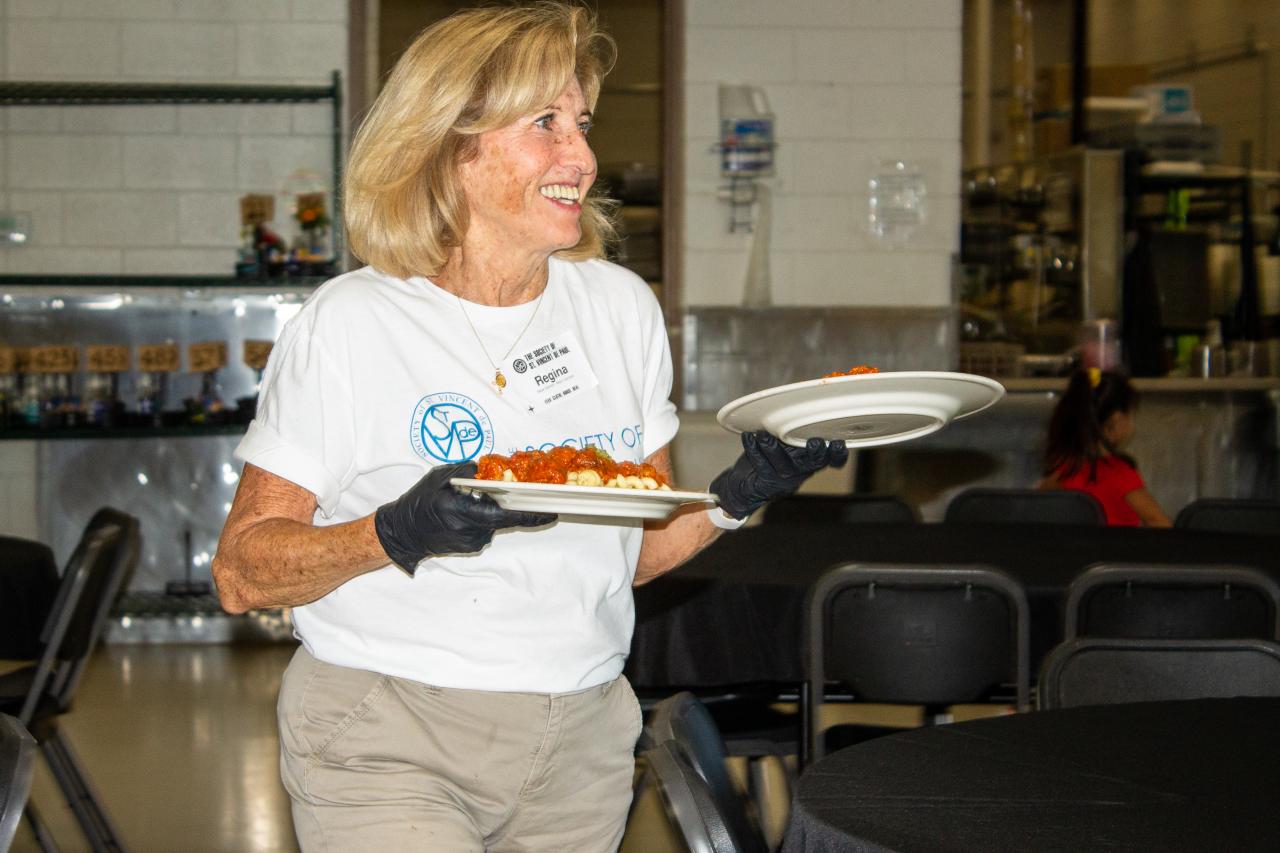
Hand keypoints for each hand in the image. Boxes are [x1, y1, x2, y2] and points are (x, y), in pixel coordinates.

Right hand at [374, 462, 555, 573]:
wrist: (404, 532)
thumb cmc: (419, 502)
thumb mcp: (439, 477)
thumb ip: (467, 472)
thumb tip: (491, 469)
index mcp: (462, 510)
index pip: (505, 515)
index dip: (531, 515)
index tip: (551, 513)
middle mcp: (469, 530)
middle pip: (503, 519)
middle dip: (512, 506)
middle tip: (523, 496)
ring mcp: (471, 542)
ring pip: (495, 523)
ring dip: (491, 511)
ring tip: (469, 503)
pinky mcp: (471, 547)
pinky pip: (486, 529)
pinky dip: (482, 519)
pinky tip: (465, 514)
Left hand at [710, 431, 848, 519]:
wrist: (748, 487)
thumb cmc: (772, 460)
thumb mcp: (789, 447)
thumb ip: (796, 433)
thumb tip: (798, 406)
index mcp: (811, 461)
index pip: (831, 460)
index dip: (838, 455)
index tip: (838, 444)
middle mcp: (801, 470)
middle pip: (813, 463)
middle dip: (816, 453)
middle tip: (815, 443)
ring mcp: (784, 477)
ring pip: (782, 463)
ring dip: (772, 448)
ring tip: (763, 435)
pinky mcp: (766, 480)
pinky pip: (760, 464)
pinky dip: (753, 449)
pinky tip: (748, 437)